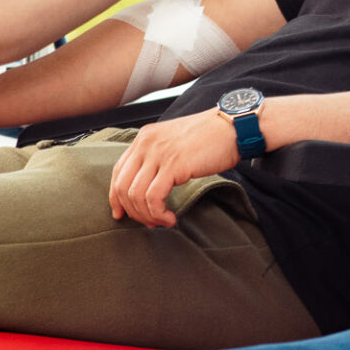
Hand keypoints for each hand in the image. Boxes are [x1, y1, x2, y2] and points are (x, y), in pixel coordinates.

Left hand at [108, 109, 241, 227]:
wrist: (233, 127)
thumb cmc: (211, 136)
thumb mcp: (175, 141)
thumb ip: (158, 157)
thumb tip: (149, 186)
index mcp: (145, 137)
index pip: (118, 172)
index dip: (116, 197)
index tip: (122, 213)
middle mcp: (146, 143)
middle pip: (122, 186)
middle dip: (133, 211)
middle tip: (149, 222)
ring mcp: (158, 153)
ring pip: (135, 195)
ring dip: (147, 215)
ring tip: (163, 221)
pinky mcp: (173, 165)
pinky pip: (153, 197)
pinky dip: (158, 213)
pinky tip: (170, 218)